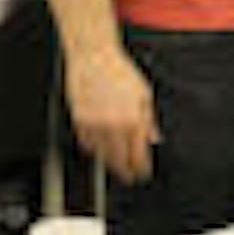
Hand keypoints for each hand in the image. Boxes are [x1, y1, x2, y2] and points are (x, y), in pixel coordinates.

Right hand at [67, 46, 158, 182]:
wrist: (94, 59)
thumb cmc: (120, 72)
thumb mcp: (144, 95)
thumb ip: (150, 121)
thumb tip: (155, 139)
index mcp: (133, 120)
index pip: (138, 156)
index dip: (141, 169)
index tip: (142, 174)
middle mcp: (113, 126)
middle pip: (118, 161)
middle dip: (125, 171)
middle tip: (129, 176)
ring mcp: (94, 126)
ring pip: (101, 156)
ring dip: (109, 162)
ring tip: (116, 163)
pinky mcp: (78, 122)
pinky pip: (87, 144)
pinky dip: (94, 149)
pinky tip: (101, 147)